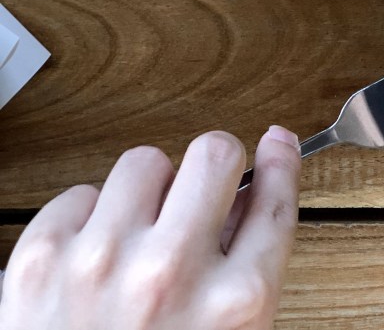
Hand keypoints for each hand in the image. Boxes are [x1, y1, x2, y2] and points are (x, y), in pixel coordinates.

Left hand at [0, 126, 300, 329]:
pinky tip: (97, 254)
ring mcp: (102, 262)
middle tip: (204, 185)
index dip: (279, 162)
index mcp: (235, 304)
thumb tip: (252, 192)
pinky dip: (91, 217)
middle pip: (214, 154)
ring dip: (151, 191)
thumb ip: (250, 271)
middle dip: (216, 164)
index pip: (274, 200)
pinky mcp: (40, 261)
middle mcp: (172, 274)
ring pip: (145, 161)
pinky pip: (80, 192)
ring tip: (143, 231)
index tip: (275, 143)